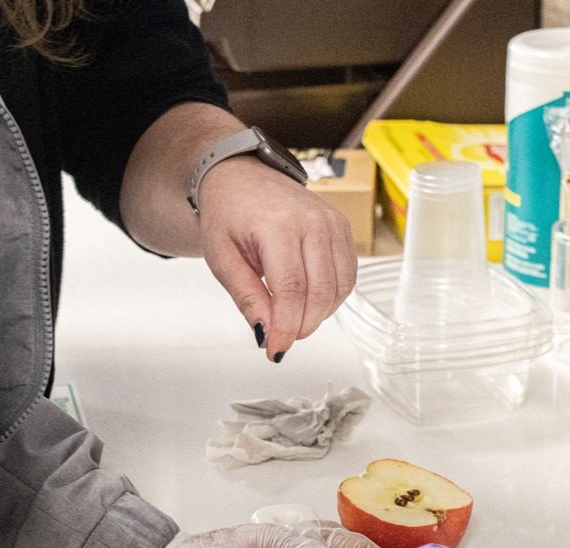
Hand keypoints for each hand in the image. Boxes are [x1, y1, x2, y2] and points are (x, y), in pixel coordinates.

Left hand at [197, 156, 356, 360]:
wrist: (240, 177)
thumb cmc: (227, 213)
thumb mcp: (222, 259)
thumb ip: (247, 297)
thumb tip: (266, 332)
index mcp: (278, 226)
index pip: (291, 291)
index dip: (285, 328)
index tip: (275, 349)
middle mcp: (312, 222)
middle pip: (319, 293)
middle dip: (302, 327)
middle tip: (280, 340)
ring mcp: (332, 223)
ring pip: (339, 288)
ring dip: (318, 315)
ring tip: (290, 320)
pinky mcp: (342, 228)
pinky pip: (347, 276)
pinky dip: (331, 298)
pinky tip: (307, 302)